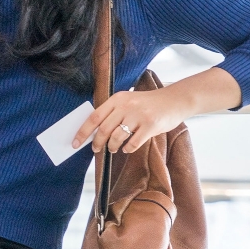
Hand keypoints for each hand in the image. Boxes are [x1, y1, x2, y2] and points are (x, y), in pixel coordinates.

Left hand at [71, 86, 190, 154]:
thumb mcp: (128, 101)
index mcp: (117, 99)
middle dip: (97, 143)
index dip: (83, 132)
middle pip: (103, 129)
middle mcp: (126, 106)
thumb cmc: (148, 104)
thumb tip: (94, 132)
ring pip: (117, 138)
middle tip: (97, 149)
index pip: (94, 117)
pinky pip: (133, 144)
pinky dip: (127, 149)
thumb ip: (113, 113)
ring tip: (113, 148)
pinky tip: (128, 148)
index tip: (76, 143)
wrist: (173, 100)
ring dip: (112, 147)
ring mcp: (139, 115)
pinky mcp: (150, 126)